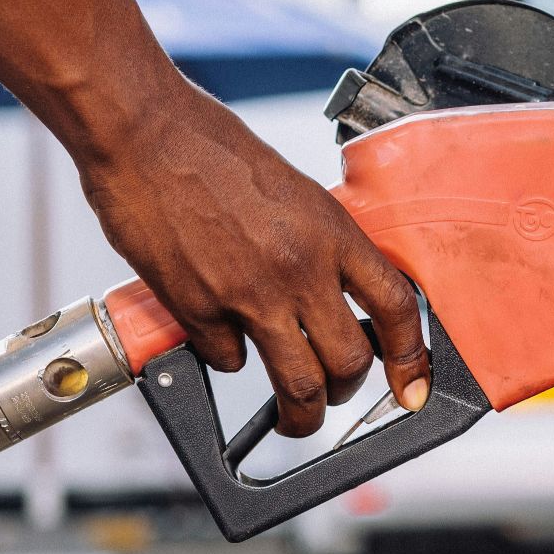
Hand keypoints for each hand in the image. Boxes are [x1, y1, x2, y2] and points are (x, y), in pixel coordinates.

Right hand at [74, 75, 427, 436]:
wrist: (143, 134)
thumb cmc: (210, 148)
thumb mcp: (291, 190)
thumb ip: (316, 243)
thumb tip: (334, 292)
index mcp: (331, 231)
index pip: (396, 308)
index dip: (410, 358)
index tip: (410, 385)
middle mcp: (299, 267)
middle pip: (349, 362)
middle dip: (346, 392)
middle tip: (334, 396)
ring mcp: (248, 294)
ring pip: (297, 384)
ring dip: (300, 414)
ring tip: (293, 418)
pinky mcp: (197, 310)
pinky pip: (228, 361)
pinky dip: (228, 358)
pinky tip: (219, 335)